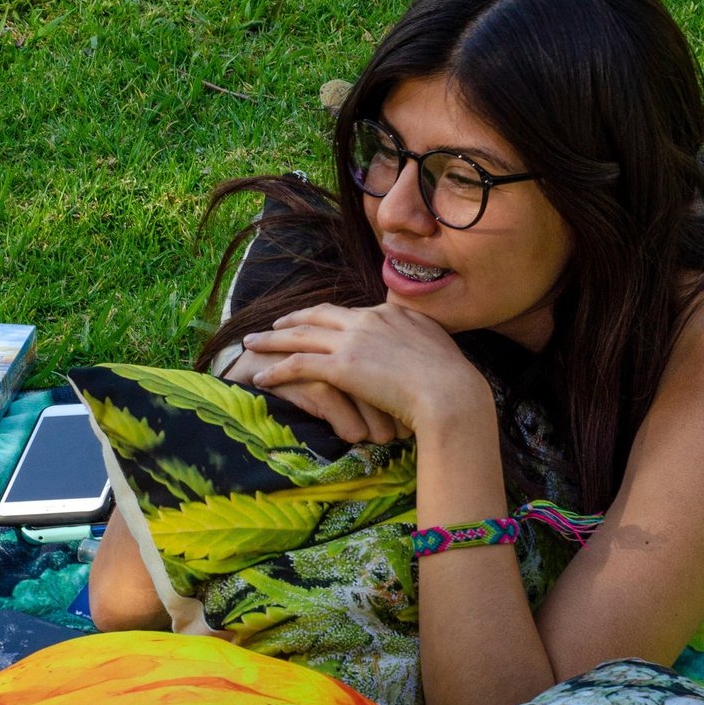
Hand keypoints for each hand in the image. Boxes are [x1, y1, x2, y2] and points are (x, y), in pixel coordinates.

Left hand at [241, 303, 489, 435]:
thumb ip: (417, 343)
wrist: (450, 392)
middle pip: (317, 315)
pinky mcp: (341, 366)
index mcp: (389, 313)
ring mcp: (352, 341)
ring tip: (252, 345)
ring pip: (299, 336)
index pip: (349, 312)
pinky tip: (261, 378)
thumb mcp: (436, 348)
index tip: (313, 322)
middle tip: (272, 325)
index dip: (325, 317)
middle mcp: (366, 320)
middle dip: (291, 320)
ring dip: (272, 340)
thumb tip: (412, 353)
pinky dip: (276, 370)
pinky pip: (298, 365)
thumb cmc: (451, 380)